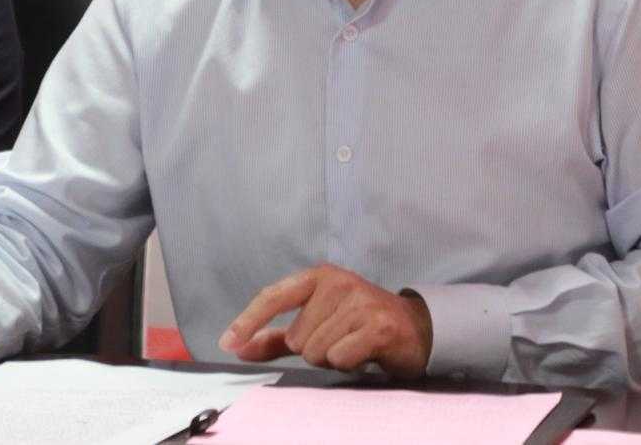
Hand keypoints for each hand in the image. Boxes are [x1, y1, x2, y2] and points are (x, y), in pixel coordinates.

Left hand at [218, 264, 433, 376]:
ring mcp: (360, 302)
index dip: (248, 321)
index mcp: (318, 277)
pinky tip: (364, 352)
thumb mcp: (316, 324)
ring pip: (317, 351)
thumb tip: (237, 347)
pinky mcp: (378, 325)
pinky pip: (340, 358)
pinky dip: (348, 363)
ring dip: (331, 358)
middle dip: (313, 349)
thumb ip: (275, 337)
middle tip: (338, 340)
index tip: (227, 342)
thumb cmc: (358, 325)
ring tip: (352, 345)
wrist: (413, 328)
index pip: (274, 296)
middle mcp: (338, 282)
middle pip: (297, 338)